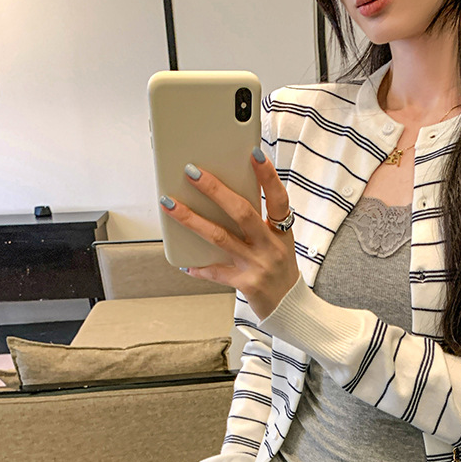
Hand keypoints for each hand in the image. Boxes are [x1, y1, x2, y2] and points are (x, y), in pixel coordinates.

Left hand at [159, 151, 301, 322]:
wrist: (290, 308)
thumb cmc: (279, 271)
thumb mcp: (278, 244)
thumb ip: (259, 223)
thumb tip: (224, 197)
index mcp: (282, 232)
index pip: (278, 198)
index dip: (268, 175)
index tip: (254, 153)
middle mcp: (271, 247)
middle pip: (242, 212)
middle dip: (215, 190)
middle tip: (192, 172)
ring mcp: (258, 265)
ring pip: (220, 237)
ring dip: (191, 219)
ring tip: (170, 205)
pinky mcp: (246, 284)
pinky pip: (215, 271)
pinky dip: (198, 266)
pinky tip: (183, 260)